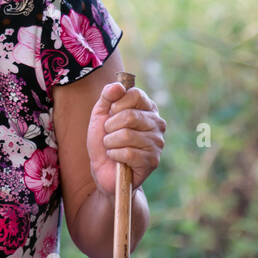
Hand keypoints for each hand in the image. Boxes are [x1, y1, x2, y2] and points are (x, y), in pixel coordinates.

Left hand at [86, 81, 166, 199]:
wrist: (104, 171)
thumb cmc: (104, 142)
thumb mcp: (100, 115)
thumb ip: (107, 97)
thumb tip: (118, 86)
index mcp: (147, 109)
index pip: (136, 95)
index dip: (117, 104)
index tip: (111, 115)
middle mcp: (157, 123)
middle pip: (130, 115)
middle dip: (110, 127)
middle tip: (109, 135)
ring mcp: (157, 142)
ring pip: (127, 135)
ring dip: (110, 143)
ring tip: (112, 147)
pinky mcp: (152, 160)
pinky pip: (128, 152)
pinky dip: (114, 155)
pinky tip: (116, 158)